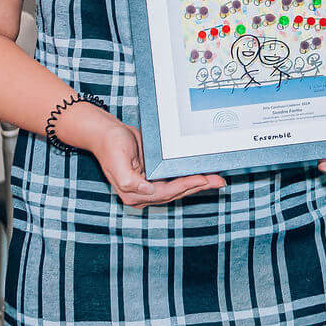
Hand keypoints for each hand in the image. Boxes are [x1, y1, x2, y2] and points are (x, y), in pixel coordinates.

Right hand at [81, 109, 225, 207]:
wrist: (107, 132)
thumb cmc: (110, 145)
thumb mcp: (117, 160)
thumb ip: (129, 180)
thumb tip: (147, 190)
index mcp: (133, 193)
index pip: (166, 192)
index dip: (186, 186)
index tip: (203, 179)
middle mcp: (143, 193)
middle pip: (176, 192)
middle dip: (198, 186)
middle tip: (219, 180)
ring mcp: (149, 185)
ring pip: (179, 187)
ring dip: (197, 183)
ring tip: (216, 178)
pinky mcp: (154, 176)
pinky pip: (175, 178)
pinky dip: (189, 176)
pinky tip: (202, 173)